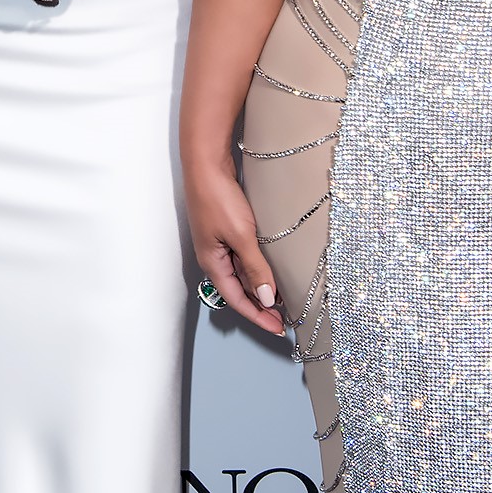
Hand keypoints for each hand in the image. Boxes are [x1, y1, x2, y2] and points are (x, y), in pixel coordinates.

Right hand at [185, 153, 285, 336]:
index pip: (237, 301)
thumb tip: (267, 299)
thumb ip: (254, 268)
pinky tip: (272, 268)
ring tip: (283, 297)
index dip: (258, 317)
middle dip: (261, 306)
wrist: (206, 163)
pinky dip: (259, 267)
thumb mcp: (241, 236)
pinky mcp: (227, 229)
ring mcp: (220, 243)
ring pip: (243, 274)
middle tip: (285, 318)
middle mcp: (215, 257)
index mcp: (213, 264)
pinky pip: (244, 257)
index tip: (279, 329)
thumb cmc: (218, 198)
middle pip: (240, 290)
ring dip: (261, 287)